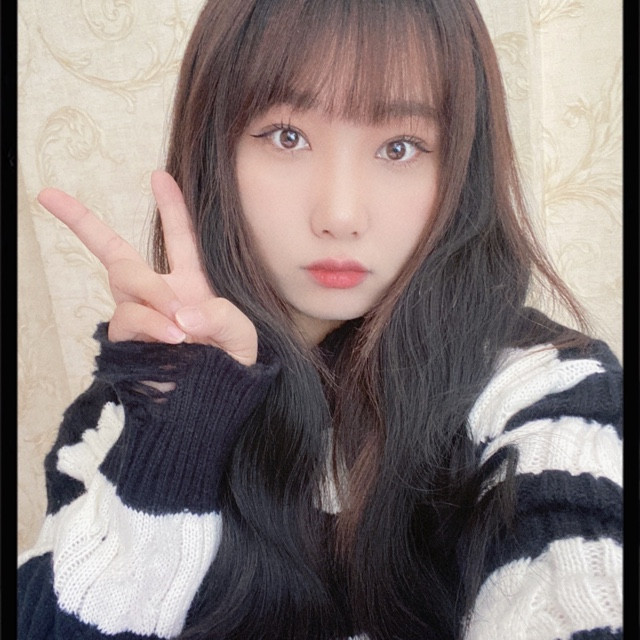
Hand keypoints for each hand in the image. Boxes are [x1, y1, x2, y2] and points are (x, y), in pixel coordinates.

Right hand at [37, 171, 257, 365]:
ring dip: (152, 295)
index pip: (180, 238)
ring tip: (180, 328)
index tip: (159, 175)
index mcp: (192, 283)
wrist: (215, 405)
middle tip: (50, 196)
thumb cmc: (232, 366)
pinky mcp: (127, 341)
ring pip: (124, 281)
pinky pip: (127, 319)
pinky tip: (173, 340)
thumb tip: (180, 314)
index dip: (171, 206)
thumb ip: (221, 316)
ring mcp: (140, 316)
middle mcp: (160, 295)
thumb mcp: (242, 335)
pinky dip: (150, 324)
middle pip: (115, 252)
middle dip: (82, 222)